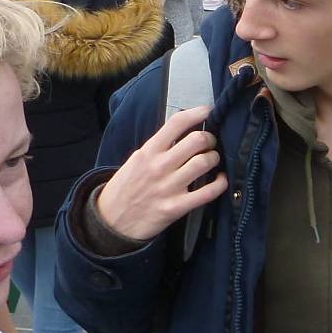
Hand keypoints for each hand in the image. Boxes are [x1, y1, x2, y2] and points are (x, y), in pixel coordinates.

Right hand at [94, 104, 227, 242]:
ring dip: (215, 158)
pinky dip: (221, 183)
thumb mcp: (136, 161)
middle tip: (210, 143)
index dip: (197, 113)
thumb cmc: (126, 188)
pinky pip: (208, 192)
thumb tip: (183, 131)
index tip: (208, 110)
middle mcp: (159, 166)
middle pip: (197, 140)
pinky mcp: (175, 207)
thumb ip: (158, 147)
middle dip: (210, 139)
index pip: (176, 123)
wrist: (110, 222)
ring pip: (204, 162)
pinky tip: (220, 180)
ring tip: (213, 161)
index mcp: (148, 151)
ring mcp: (168, 187)